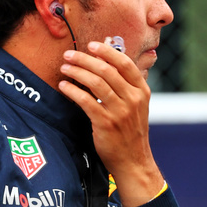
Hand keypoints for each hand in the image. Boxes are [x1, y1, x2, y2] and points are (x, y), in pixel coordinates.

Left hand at [56, 39, 165, 206]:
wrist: (133, 161)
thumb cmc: (131, 131)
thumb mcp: (136, 106)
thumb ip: (125, 85)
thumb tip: (108, 61)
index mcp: (142, 91)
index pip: (125, 63)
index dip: (107, 51)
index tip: (91, 45)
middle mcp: (133, 99)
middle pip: (107, 70)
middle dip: (85, 59)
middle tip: (69, 55)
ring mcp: (120, 111)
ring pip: (95, 83)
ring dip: (77, 72)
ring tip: (64, 68)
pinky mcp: (106, 123)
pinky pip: (86, 101)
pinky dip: (73, 90)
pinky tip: (64, 86)